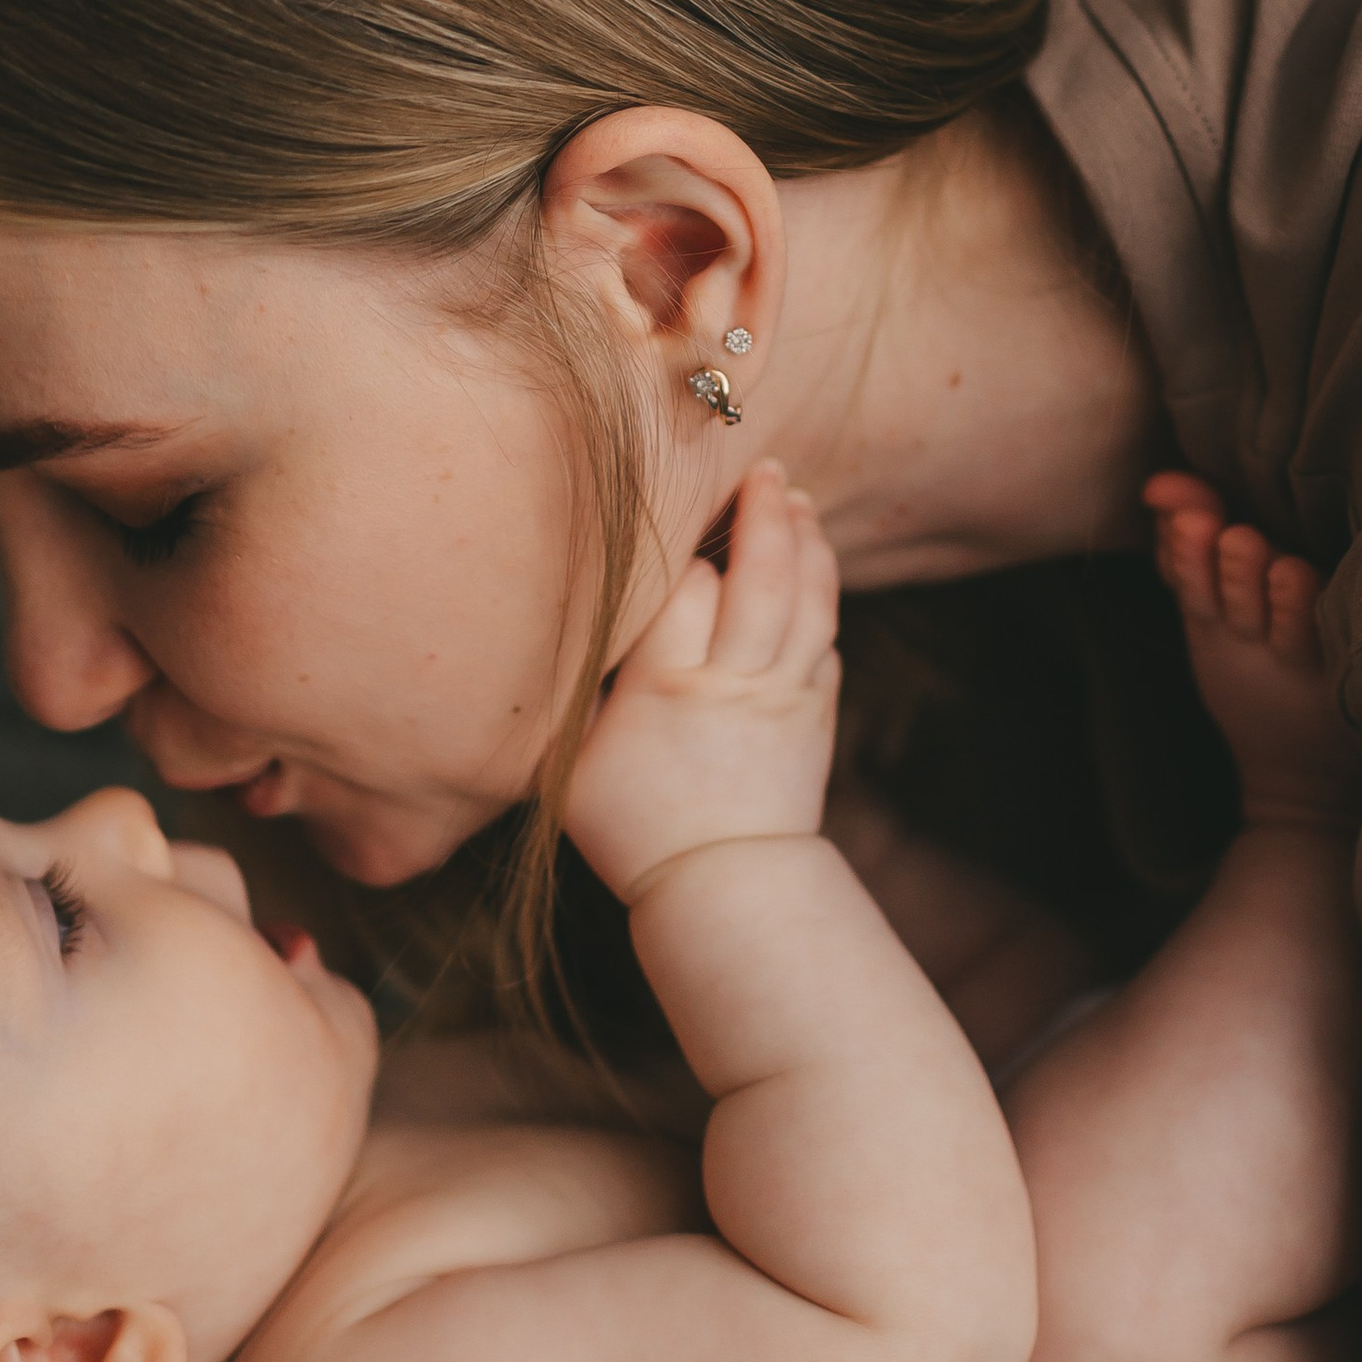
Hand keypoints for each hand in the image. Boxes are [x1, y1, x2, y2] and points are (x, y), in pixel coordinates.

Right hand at [564, 461, 840, 903]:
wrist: (722, 889)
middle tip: (765, 471)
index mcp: (667, 688)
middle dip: (765, 515)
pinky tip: (813, 574)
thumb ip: (562, 693)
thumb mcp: (567, 762)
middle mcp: (734, 683)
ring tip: (798, 501)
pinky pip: (826, 642)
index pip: (685, 589)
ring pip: (808, 601)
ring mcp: (784, 697)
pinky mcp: (814, 715)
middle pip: (761, 577)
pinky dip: (822, 599)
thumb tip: (535, 633)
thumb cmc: (629, 827)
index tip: (675, 520)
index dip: (684, 551)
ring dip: (806, 543)